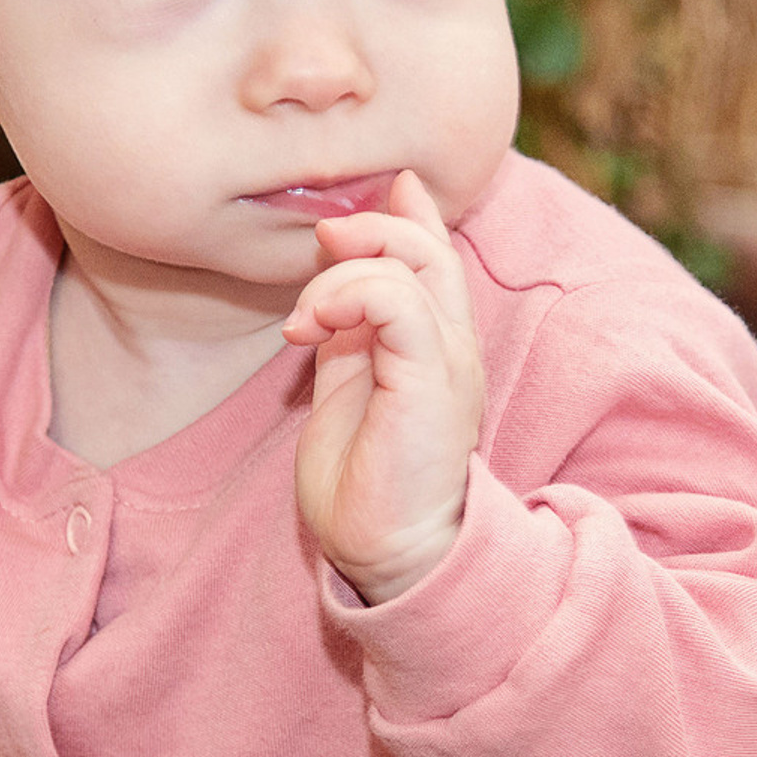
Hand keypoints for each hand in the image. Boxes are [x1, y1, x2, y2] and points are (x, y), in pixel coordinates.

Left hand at [283, 169, 484, 605]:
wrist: (391, 554)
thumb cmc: (365, 486)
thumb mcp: (347, 384)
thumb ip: (347, 329)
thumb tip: (333, 275)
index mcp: (437, 346)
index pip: (436, 255)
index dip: (406, 213)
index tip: (358, 203)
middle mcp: (454, 345)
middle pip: (427, 245)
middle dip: (367, 227)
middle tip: (318, 244)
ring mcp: (449, 361)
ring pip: (409, 262)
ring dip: (338, 276)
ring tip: (302, 322)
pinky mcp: (432, 379)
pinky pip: (395, 300)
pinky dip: (344, 296)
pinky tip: (308, 331)